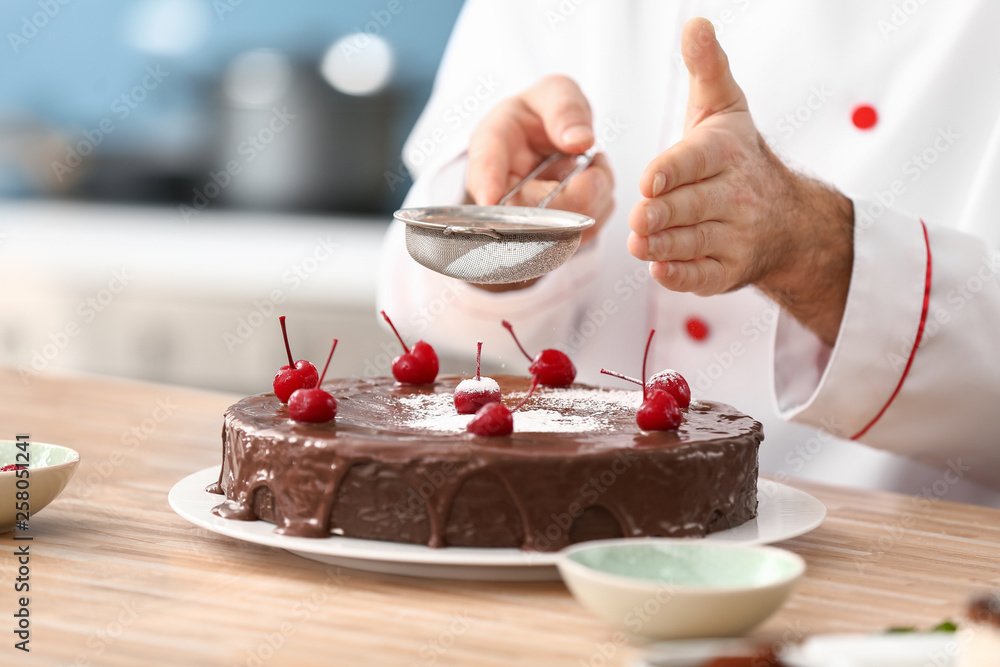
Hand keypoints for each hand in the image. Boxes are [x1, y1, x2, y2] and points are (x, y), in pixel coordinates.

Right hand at [466, 74, 614, 247]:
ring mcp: (519, 217)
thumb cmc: (544, 115)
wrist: (548, 142)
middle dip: (574, 192)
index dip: (486, 183)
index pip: (484, 164)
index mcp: (492, 143)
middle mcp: (498, 188)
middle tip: (594, 163)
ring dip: (593, 197)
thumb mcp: (555, 93)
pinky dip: (599, 208)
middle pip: (529, 211)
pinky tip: (591, 187)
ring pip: (562, 228)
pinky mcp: (546, 235)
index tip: (489, 198)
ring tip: (588, 167)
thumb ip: (565, 109)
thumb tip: (579, 141)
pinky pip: (583, 234)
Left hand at [626, 18, 853, 344]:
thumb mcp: (724, 106)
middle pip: (692, 206)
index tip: (650, 180)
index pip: (697, 160)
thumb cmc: (737, 155)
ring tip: (639, 242)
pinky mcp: (727, 271)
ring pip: (694, 242)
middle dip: (664, 212)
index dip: (673, 170)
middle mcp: (734, 196)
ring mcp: (733, 236)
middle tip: (639, 216)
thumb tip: (695, 24)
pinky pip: (703, 277)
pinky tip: (659, 271)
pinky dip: (682, 277)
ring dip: (665, 245)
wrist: (786, 218)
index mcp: (726, 153)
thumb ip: (706, 68)